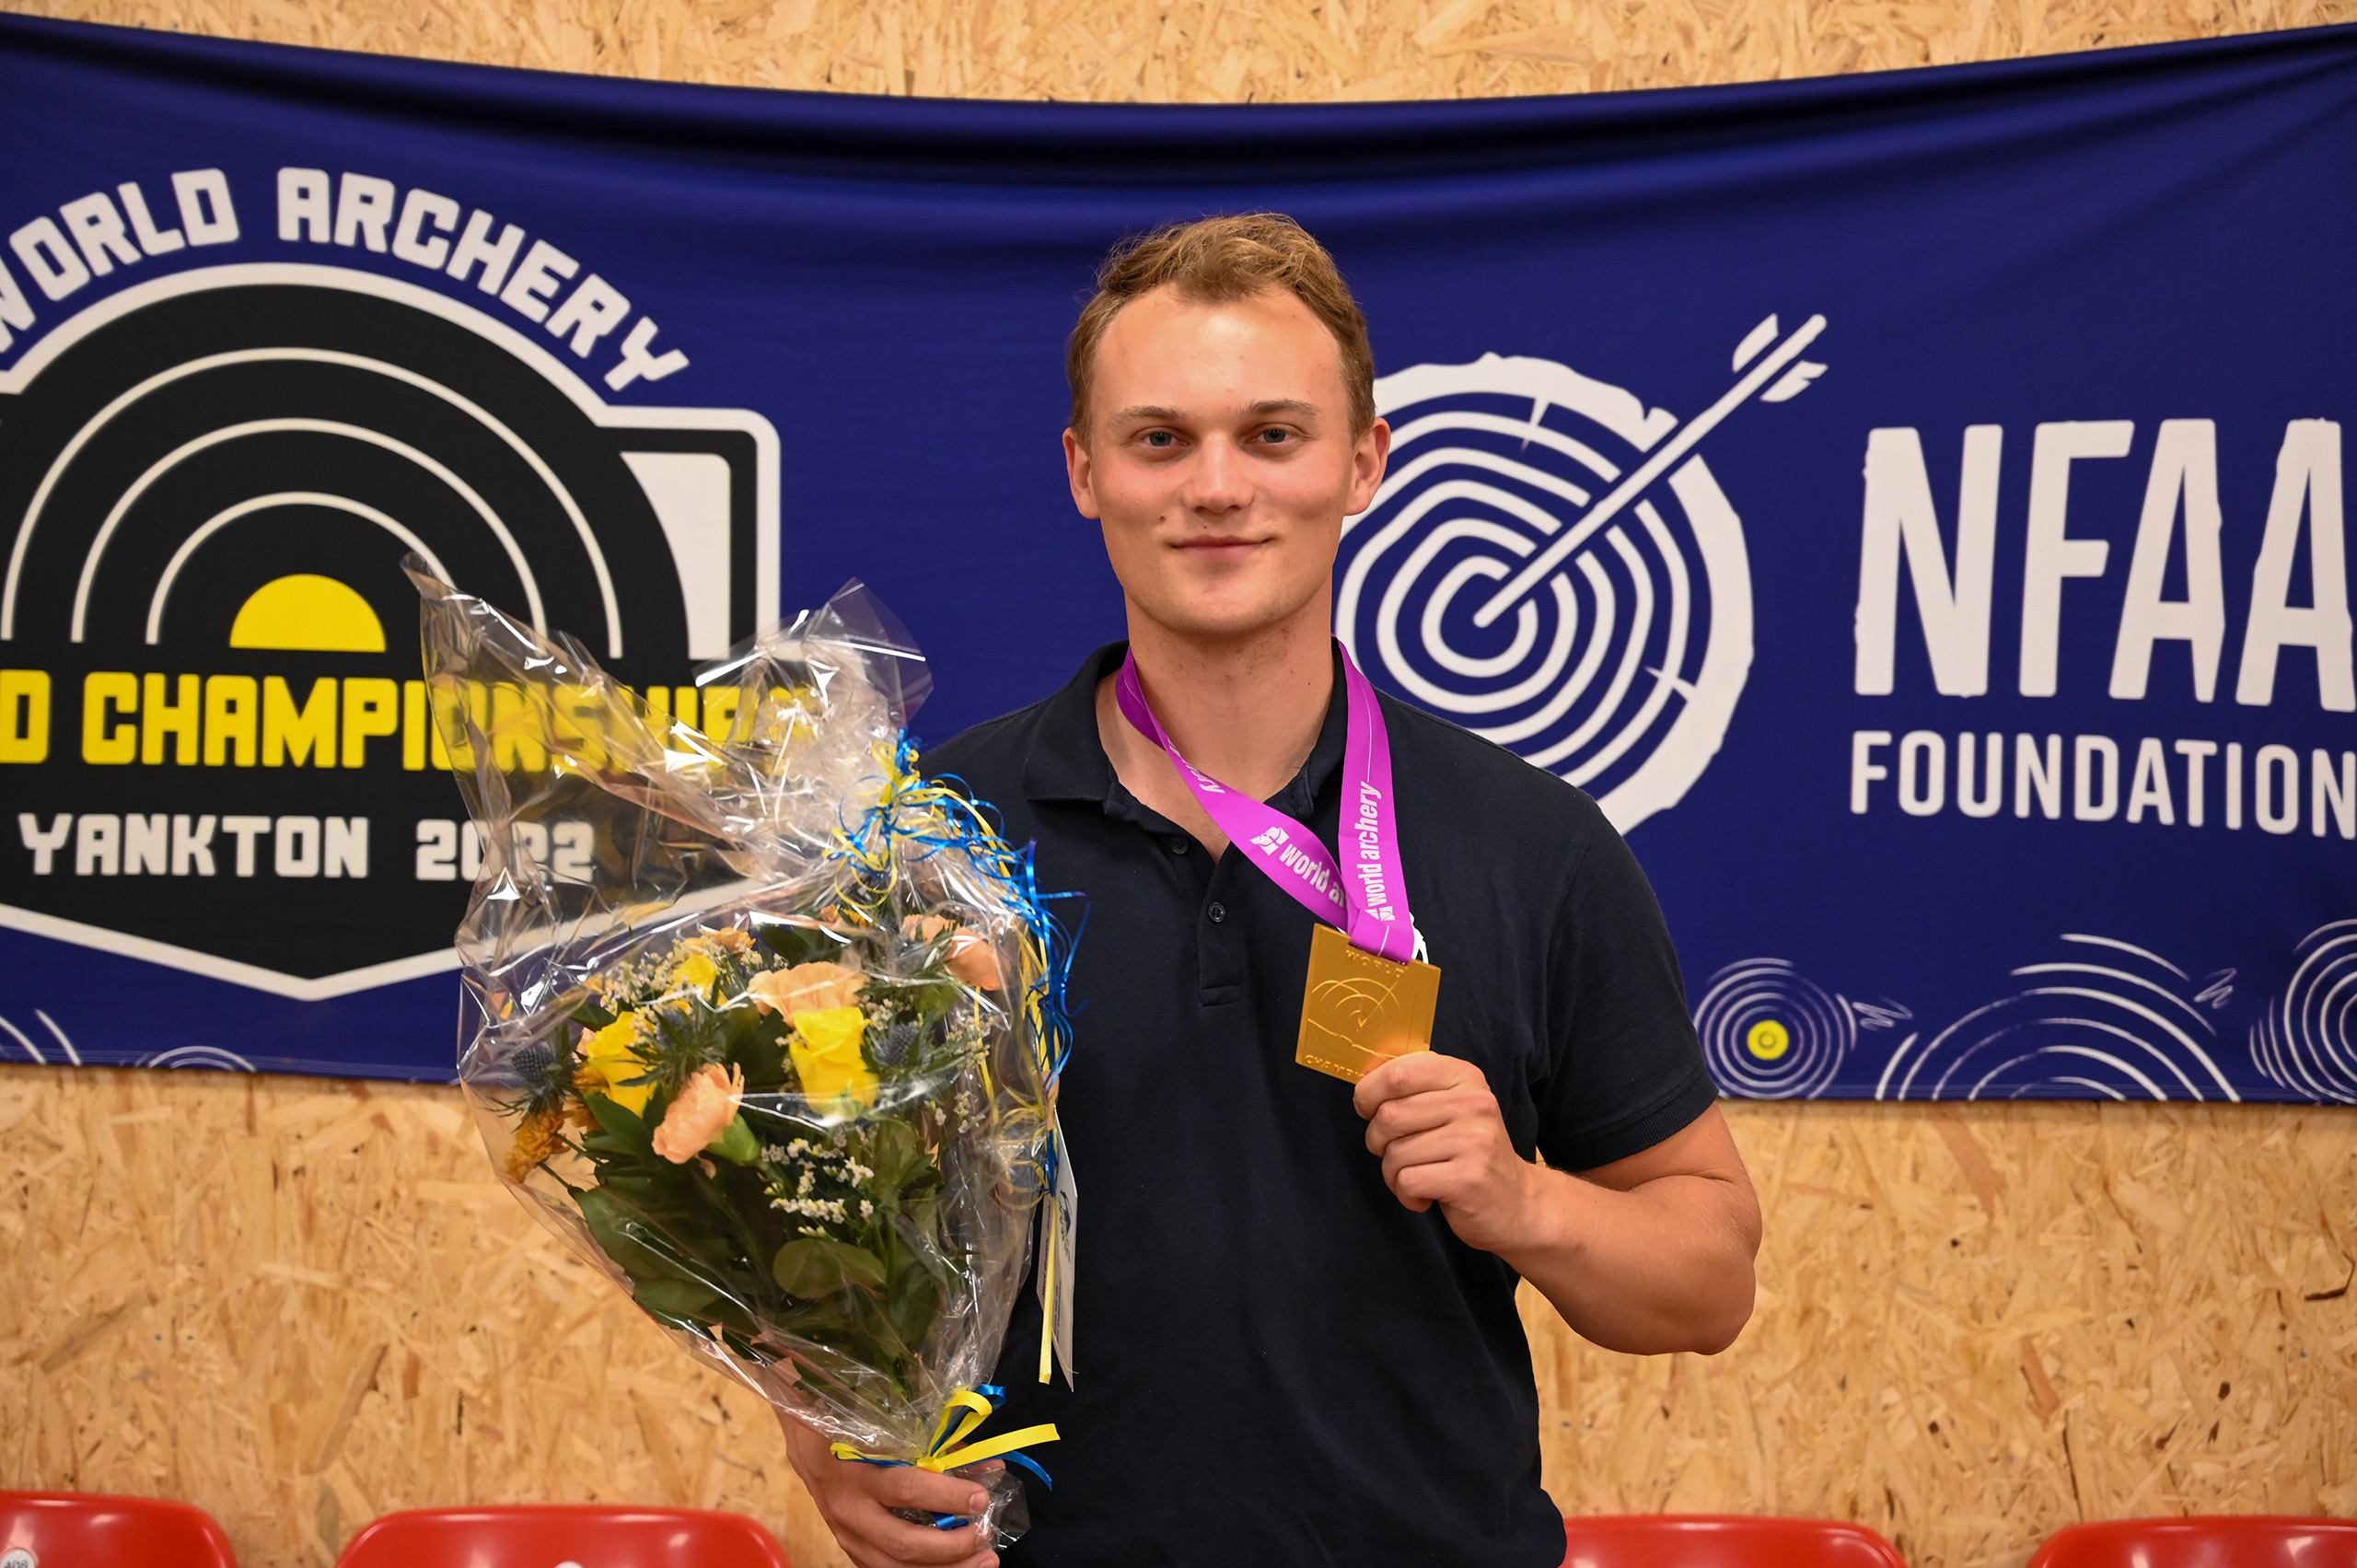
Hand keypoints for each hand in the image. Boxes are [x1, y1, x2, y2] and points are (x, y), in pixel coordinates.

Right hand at [778, 1412, 1000, 1567]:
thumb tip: (990, 1468)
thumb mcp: (891, 1426)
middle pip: (904, 1542)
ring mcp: (845, 1534)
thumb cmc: (854, 1424)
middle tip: (985, 1535)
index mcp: (858, 1469)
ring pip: (896, 1567)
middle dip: (952, 1546)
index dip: (949, 1497)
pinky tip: (950, 1567)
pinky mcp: (847, 1547)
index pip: (908, 1490)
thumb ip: (939, 1448)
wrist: (805, 1438)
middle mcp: (849, 1508)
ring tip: (981, 1560)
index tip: (981, 1497)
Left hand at [1353, 1051, 1538, 1253]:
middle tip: (1395, 1154)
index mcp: (1464, 1077)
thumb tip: (1365, 1077)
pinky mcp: (1469, 1179)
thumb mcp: (1450, 1106)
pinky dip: (1406, 1195)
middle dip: (1377, 1140)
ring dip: (1393, 1173)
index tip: (1368, 1110)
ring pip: (1395, 1153)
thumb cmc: (1468, 1153)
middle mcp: (1473, 1103)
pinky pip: (1407, 1182)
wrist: (1516, 1202)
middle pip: (1389, 1115)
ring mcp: (1475, 1141)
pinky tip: (1426, 1196)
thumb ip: (1414, 1088)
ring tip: (1417, 1177)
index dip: (1369, 1092)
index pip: (1399, 1072)